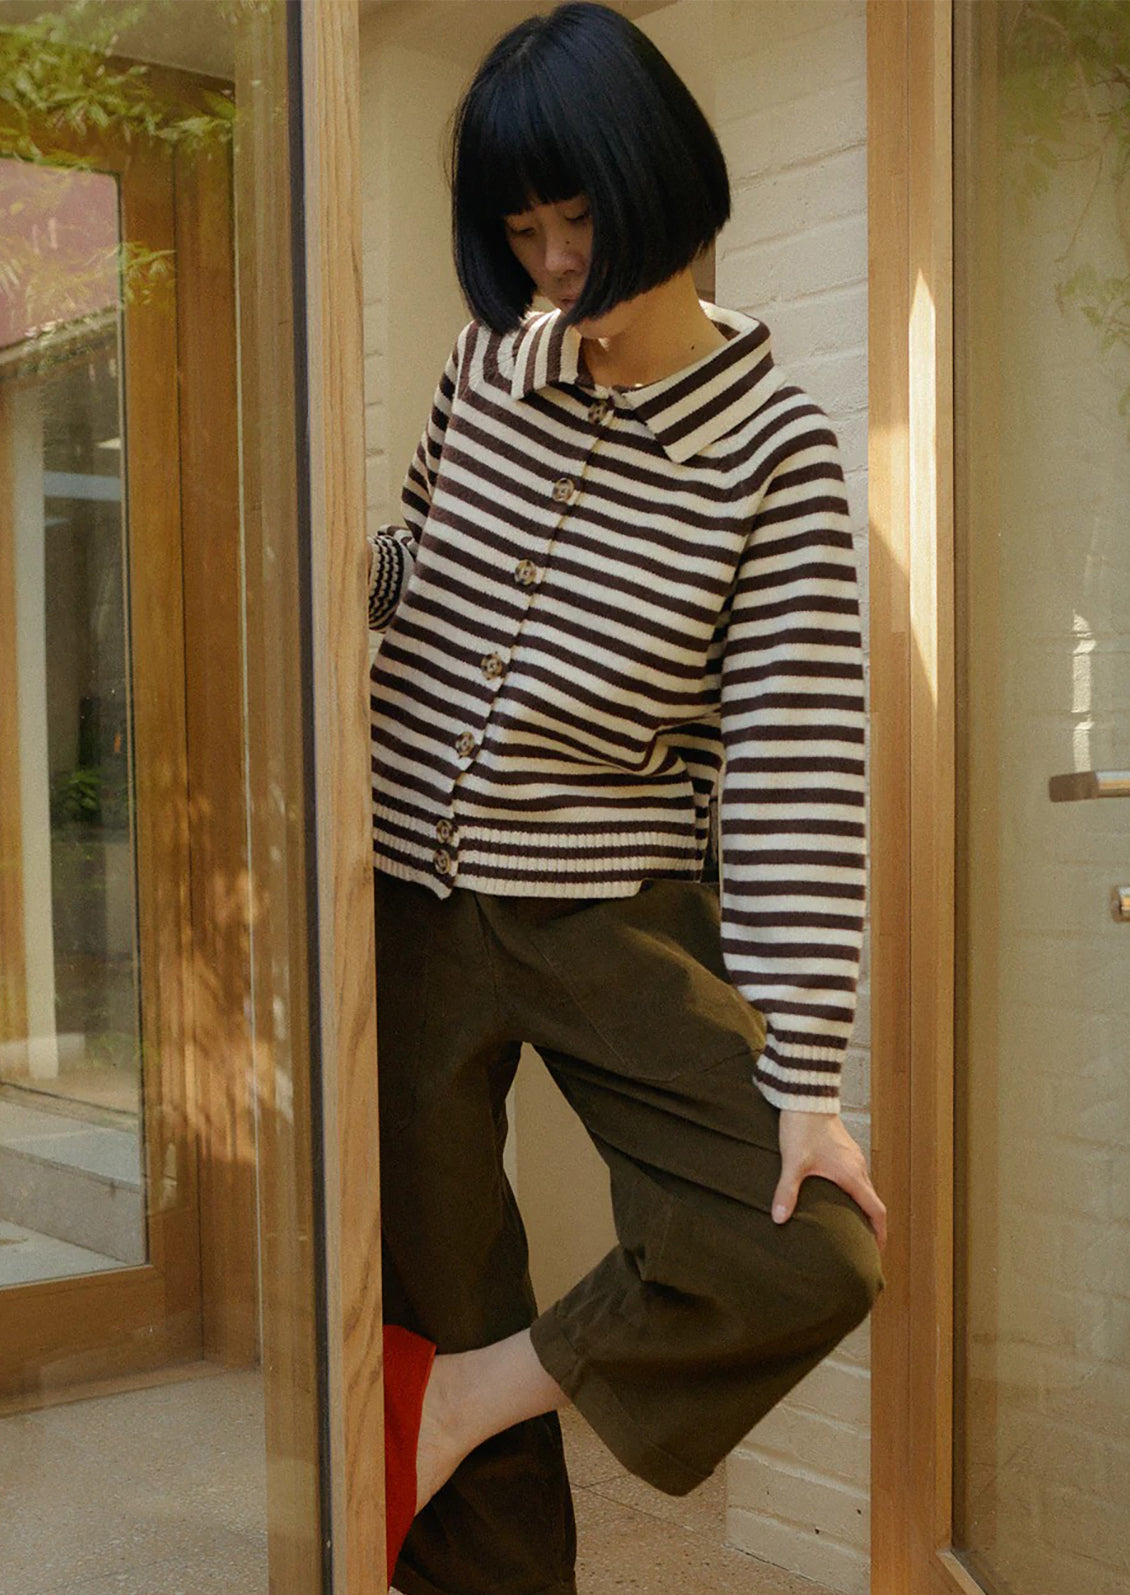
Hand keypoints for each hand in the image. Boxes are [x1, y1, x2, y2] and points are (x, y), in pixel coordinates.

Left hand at [772, 1109, 886, 1251]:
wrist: (806, 1095)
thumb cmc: (802, 1127)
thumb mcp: (793, 1162)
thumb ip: (787, 1191)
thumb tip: (779, 1219)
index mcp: (852, 1175)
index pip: (876, 1210)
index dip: (879, 1233)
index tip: (877, 1250)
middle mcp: (858, 1166)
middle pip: (872, 1201)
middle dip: (870, 1224)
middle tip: (862, 1244)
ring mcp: (852, 1156)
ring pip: (864, 1187)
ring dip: (862, 1206)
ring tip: (850, 1223)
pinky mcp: (844, 1148)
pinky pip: (856, 1175)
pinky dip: (854, 1191)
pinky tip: (837, 1195)